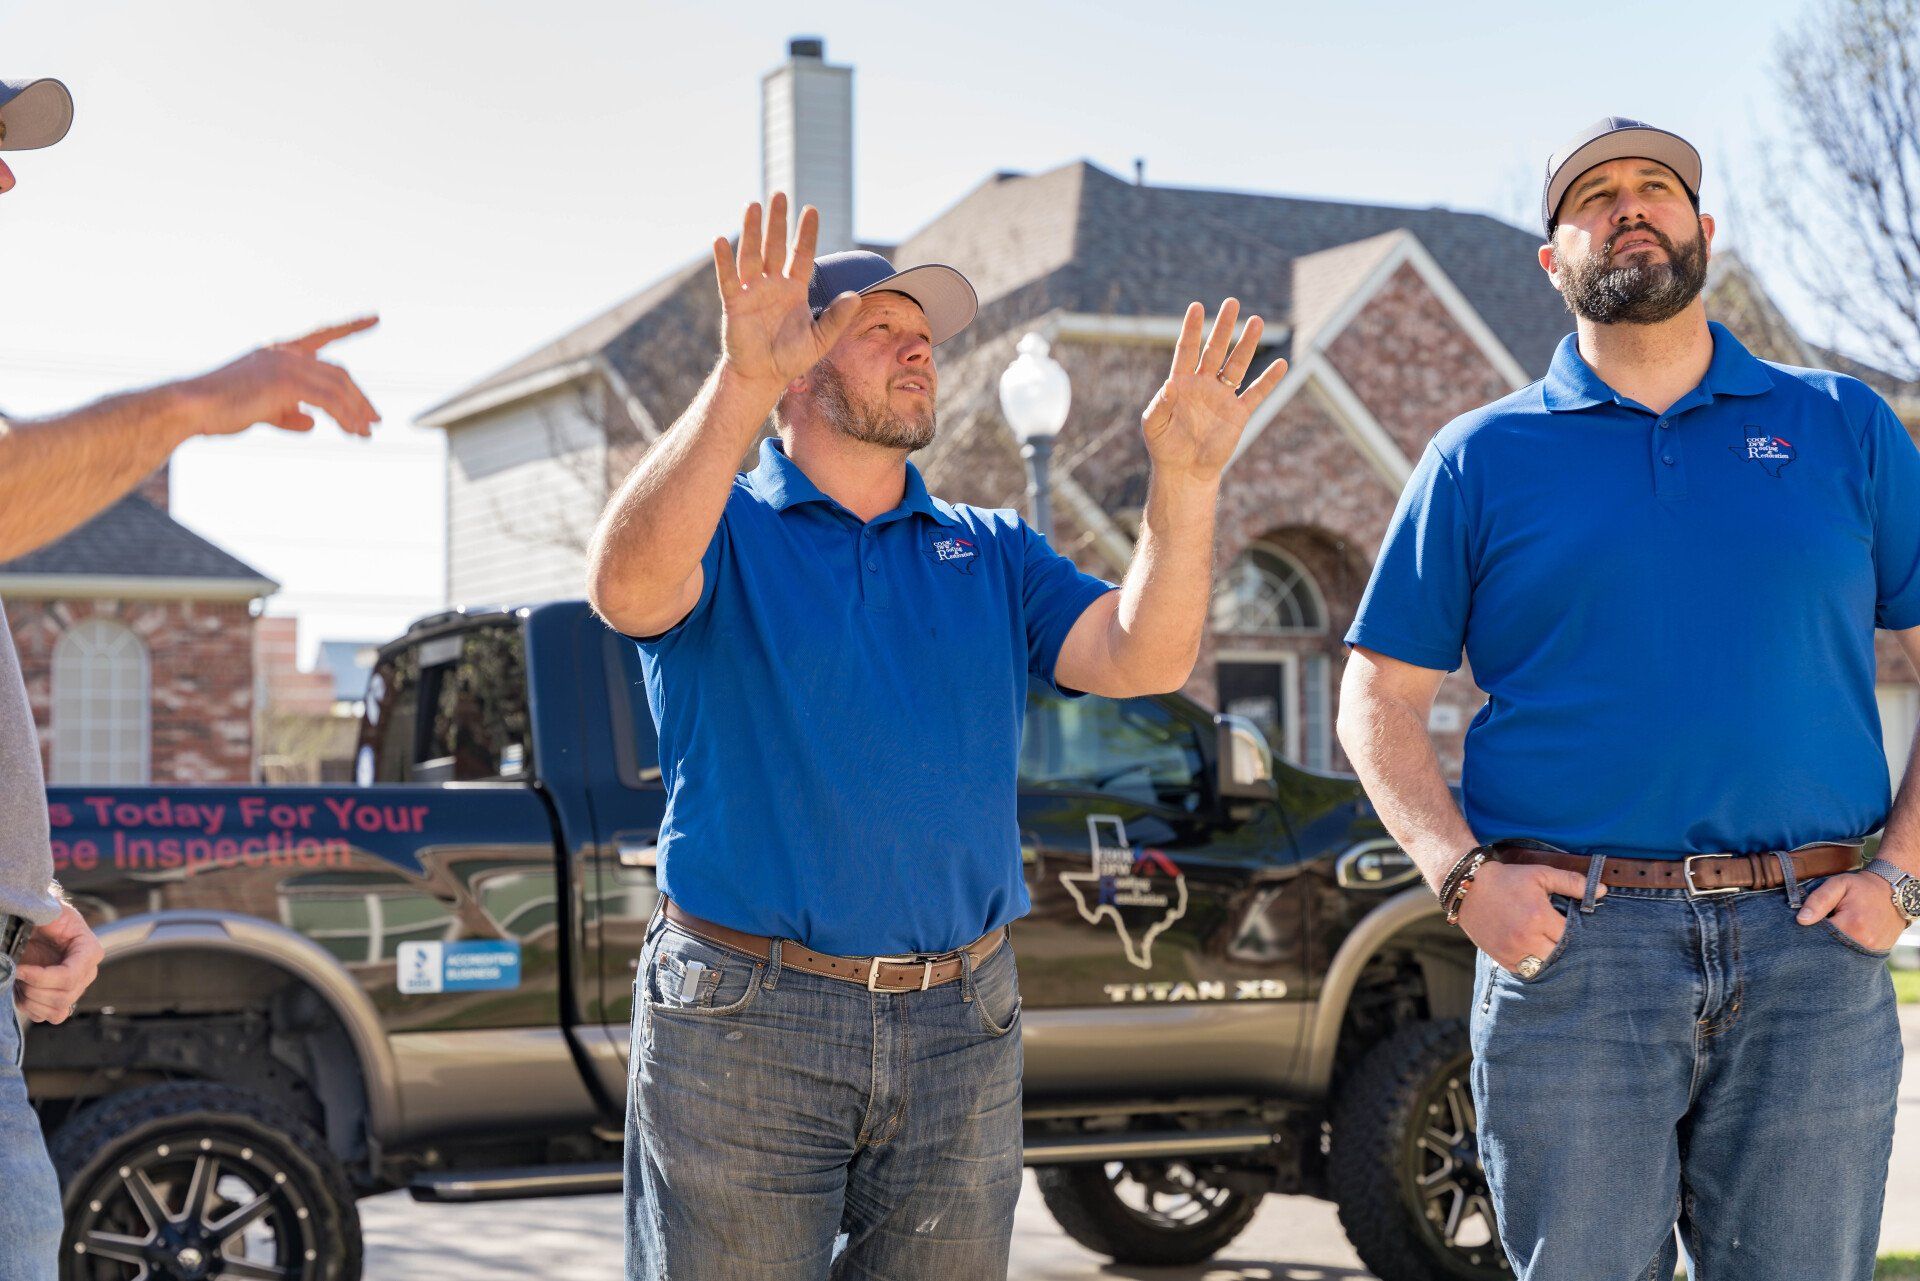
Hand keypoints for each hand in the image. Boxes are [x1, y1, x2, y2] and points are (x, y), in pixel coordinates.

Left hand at [13, 902, 102, 1024]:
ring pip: (58, 1011)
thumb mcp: (49, 909)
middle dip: (33, 989)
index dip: (41, 978)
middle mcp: (86, 973)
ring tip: (21, 982)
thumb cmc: (46, 915)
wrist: (39, 924)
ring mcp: (75, 988)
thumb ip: (48, 910)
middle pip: (63, 996)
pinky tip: (23, 991)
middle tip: (18, 973)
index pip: (70, 976)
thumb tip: (42, 912)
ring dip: (33, 1001)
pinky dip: (32, 1008)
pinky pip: (50, 1016)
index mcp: (89, 951)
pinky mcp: (61, 998)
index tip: (20, 968)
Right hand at [187, 315, 381, 438]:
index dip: (349, 327)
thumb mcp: (260, 411)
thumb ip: (287, 413)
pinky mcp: (286, 383)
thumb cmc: (216, 411)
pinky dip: (346, 418)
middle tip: (375, 421)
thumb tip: (313, 422)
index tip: (375, 318)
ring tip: (366, 434)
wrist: (188, 409)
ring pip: (338, 387)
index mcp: (276, 353)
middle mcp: (284, 353)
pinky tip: (352, 433)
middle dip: (360, 398)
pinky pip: (329, 401)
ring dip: (357, 413)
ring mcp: (285, 365)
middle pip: (338, 373)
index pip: (321, 336)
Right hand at [712, 194, 860, 390]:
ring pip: (751, 255)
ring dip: (751, 231)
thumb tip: (856, 297)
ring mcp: (752, 292)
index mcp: (794, 289)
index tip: (810, 209)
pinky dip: (723, 261)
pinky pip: (728, 279)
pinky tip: (720, 240)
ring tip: (752, 205)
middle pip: (775, 247)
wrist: (763, 376)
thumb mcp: (820, 339)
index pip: (801, 254)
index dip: (806, 233)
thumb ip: (836, 318)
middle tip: (779, 194)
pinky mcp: (734, 304)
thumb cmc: (791, 357)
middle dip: (777, 222)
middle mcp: (772, 285)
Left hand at [1139, 299, 1288, 481]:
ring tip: (1256, 321)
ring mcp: (1222, 397)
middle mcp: (1203, 384)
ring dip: (1246, 344)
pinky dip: (1268, 380)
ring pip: (1237, 365)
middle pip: (1215, 350)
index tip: (1196, 306)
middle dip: (1224, 327)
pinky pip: (1255, 393)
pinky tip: (1281, 364)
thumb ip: (1159, 405)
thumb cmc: (1164, 445)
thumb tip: (1168, 386)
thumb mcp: (1153, 425)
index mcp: (1181, 382)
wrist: (1185, 470)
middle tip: (1232, 302)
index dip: (1192, 329)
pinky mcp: (1237, 414)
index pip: (1187, 349)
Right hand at [1454, 859, 1603, 972]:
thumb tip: (1602, 891)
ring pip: (1543, 967)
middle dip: (1562, 948)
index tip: (1570, 927)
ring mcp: (1512, 950)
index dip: (1574, 933)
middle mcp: (1526, 937)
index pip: (1570, 936)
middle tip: (1560, 938)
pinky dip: (1531, 965)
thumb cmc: (1507, 879)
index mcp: (1539, 916)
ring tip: (1548, 947)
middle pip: (1559, 955)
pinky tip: (1533, 953)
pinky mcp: (1500, 957)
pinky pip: (1524, 971)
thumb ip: (1571, 882)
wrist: (1468, 888)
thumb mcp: (1540, 874)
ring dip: (1548, 959)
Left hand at [1796, 871, 1907, 951]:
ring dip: (1831, 945)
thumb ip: (1819, 900)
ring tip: (1832, 929)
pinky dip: (1844, 948)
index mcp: (1851, 925)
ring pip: (1840, 954)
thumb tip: (1802, 920)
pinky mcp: (1877, 953)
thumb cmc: (1862, 887)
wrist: (1893, 892)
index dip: (1809, 930)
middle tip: (1821, 925)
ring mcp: (1872, 950)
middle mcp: (1863, 942)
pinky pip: (1853, 956)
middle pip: (1828, 948)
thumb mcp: (1838, 885)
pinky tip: (1842, 936)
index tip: (1806, 923)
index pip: (1818, 936)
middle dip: (1819, 940)